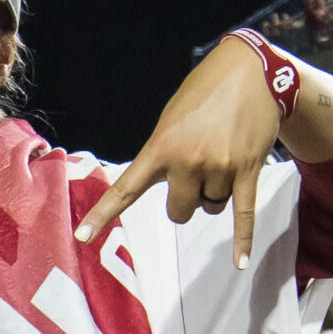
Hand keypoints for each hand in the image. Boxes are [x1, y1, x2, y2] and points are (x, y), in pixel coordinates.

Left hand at [75, 34, 281, 266]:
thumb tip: (168, 187)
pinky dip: (243, 240)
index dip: (103, 214)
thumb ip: (162, 154)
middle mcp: (187, 161)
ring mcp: (219, 167)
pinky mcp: (249, 171)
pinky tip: (240, 262)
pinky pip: (243, 214)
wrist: (250, 71)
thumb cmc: (204, 94)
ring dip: (216, 192)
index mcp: (161, 147)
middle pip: (179, 211)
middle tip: (196, 169)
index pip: (126, 188)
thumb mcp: (170, 119)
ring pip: (211, 207)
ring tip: (224, 155)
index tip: (82, 237)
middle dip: (186, 199)